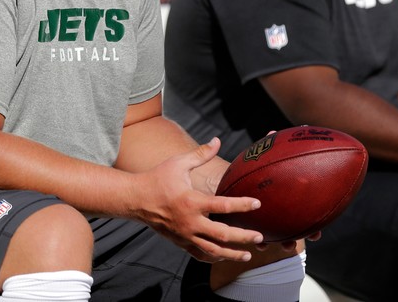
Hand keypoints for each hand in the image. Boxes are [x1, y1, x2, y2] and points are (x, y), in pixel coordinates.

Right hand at [131, 138, 263, 262]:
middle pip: (223, 235)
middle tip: (261, 237)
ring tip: (248, 254)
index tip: (257, 203)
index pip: (223, 205)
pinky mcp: (180, 242)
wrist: (136, 199)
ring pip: (213, 250)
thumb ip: (200, 154)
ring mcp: (185, 235)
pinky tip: (224, 257)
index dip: (242, 204)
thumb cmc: (158, 178)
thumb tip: (217, 141)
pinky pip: (199, 255)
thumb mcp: (179, 163)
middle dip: (244, 237)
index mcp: (191, 201)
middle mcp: (190, 222)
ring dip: (232, 253)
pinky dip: (214, 258)